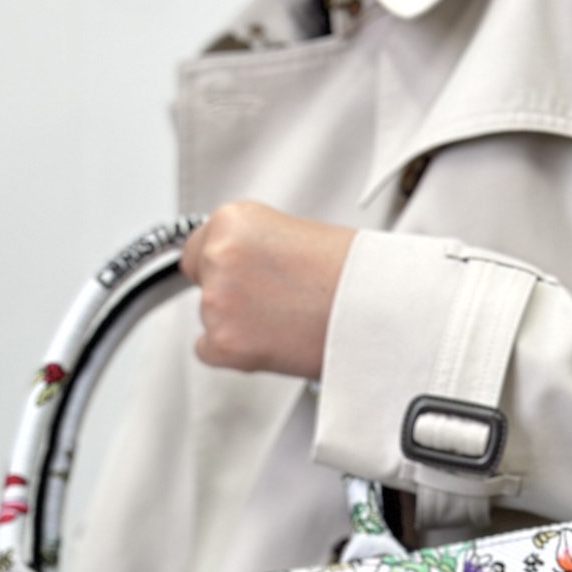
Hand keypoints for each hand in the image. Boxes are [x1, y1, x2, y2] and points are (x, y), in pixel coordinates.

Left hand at [180, 201, 355, 380]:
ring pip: (208, 317)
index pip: (199, 247)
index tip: (242, 273)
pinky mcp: (224, 344)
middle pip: (202, 281)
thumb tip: (227, 266)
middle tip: (275, 297)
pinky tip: (268, 339)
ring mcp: (217, 303)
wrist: (372, 308)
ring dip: (236, 321)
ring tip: (284, 316)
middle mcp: (219, 257)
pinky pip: (207, 351)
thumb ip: (249, 246)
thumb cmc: (346, 271)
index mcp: (233, 220)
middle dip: (231, 291)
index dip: (222, 263)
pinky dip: (232, 351)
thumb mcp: (290, 234)